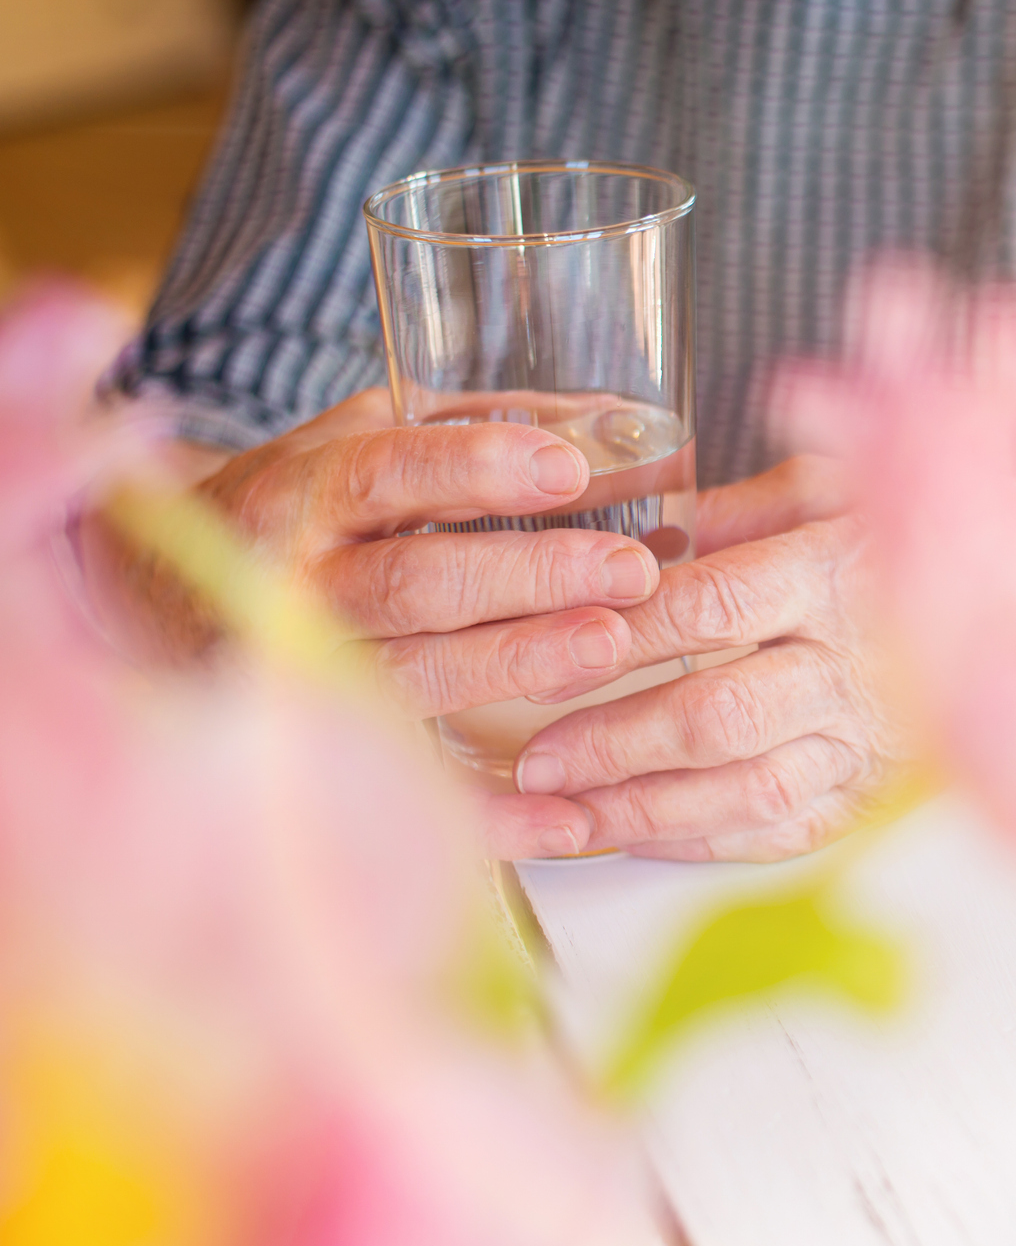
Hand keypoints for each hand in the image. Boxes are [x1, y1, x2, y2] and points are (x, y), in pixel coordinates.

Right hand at [86, 389, 666, 853]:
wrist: (154, 603)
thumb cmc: (302, 510)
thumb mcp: (361, 439)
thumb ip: (477, 426)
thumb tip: (624, 426)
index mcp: (301, 493)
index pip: (383, 473)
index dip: (474, 470)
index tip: (566, 471)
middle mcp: (291, 584)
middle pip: (413, 583)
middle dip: (527, 577)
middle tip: (630, 570)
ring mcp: (299, 678)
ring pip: (410, 677)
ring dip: (513, 665)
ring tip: (608, 647)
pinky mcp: (324, 758)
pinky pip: (408, 788)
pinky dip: (491, 814)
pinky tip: (571, 819)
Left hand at [490, 456, 902, 861]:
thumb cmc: (914, 537)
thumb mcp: (835, 487)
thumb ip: (740, 507)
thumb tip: (643, 534)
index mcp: (835, 574)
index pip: (711, 610)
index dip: (621, 638)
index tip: (548, 656)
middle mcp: (855, 666)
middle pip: (718, 715)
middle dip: (616, 743)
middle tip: (539, 759)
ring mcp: (868, 741)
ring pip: (746, 789)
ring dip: (644, 808)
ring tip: (565, 815)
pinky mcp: (874, 794)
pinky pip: (783, 831)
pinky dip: (705, 841)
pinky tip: (640, 835)